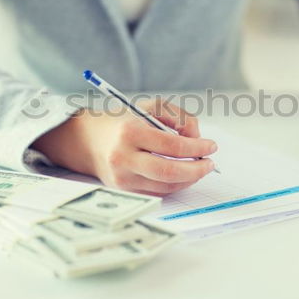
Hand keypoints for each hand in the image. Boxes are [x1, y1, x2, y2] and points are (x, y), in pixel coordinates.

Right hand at [32, 99, 216, 193]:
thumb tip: (196, 138)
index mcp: (129, 132)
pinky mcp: (123, 190)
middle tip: (210, 163)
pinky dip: (174, 184)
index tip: (211, 146)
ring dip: (189, 179)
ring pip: (166, 185)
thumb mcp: (148, 107)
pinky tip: (182, 174)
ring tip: (199, 167)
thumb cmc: (123, 121)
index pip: (172, 146)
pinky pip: (157, 191)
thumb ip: (177, 117)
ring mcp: (122, 178)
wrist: (86, 140)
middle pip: (170, 172)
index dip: (197, 148)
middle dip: (197, 170)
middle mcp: (123, 157)